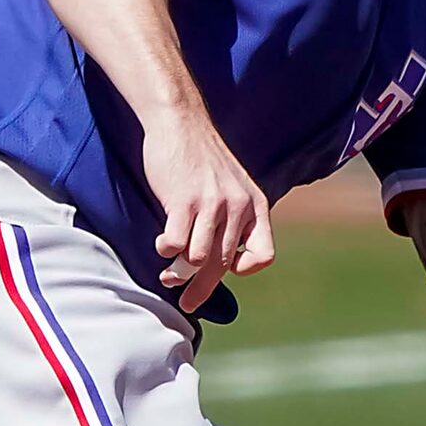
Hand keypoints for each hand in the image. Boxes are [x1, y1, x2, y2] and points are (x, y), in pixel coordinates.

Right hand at [143, 112, 273, 313]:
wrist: (179, 121)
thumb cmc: (201, 158)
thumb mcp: (232, 185)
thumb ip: (234, 218)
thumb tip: (223, 261)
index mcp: (255, 205)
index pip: (264, 254)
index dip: (246, 269)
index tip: (230, 272)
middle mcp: (237, 207)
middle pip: (223, 264)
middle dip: (202, 289)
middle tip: (188, 303)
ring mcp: (211, 204)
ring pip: (198, 258)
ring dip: (179, 272)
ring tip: (168, 275)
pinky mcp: (183, 201)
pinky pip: (174, 244)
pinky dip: (165, 251)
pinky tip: (161, 245)